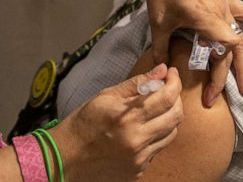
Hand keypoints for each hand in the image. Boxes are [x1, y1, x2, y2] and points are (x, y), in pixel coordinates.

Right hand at [52, 64, 183, 179]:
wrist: (65, 158)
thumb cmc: (83, 123)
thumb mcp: (105, 96)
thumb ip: (136, 83)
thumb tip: (161, 70)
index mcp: (128, 118)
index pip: (166, 97)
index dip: (174, 82)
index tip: (172, 73)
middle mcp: (138, 140)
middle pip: (176, 117)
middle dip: (177, 98)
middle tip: (169, 88)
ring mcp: (140, 159)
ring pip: (171, 134)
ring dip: (169, 117)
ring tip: (158, 107)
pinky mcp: (138, 171)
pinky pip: (158, 149)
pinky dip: (157, 134)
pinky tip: (144, 127)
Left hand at [129, 0, 242, 107]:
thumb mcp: (157, 22)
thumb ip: (161, 48)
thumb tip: (162, 72)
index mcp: (206, 17)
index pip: (227, 48)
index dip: (223, 71)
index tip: (213, 90)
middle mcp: (220, 12)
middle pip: (231, 50)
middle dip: (226, 77)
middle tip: (214, 99)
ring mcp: (224, 4)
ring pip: (239, 38)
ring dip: (241, 63)